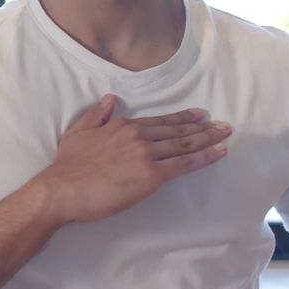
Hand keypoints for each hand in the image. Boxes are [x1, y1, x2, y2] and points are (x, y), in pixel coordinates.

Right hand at [35, 94, 231, 223]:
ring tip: (224, 135)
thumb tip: (109, 100)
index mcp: (122, 126)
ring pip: (184, 144)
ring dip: (207, 139)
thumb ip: (96, 115)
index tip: (198, 115)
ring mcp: (146, 155)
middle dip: (202, 127)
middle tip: (222, 125)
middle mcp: (138, 136)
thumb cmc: (68, 164)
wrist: (63, 188)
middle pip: (177, 131)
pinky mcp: (152, 175)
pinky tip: (218, 153)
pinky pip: (184, 164)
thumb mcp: (78, 132)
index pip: (159, 121)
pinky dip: (204, 157)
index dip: (181, 118)